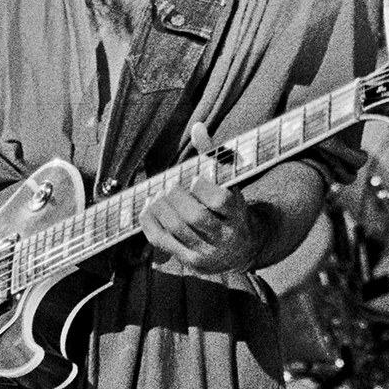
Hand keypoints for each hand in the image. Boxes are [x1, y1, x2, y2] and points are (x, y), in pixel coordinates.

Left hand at [140, 123, 264, 274]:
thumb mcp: (228, 182)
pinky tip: (151, 205)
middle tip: (172, 186)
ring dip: (161, 205)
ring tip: (161, 194)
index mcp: (238, 214)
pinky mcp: (188, 261)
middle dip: (176, 196)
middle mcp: (224, 237)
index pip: (220, 200)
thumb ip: (213, 155)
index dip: (202, 186)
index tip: (196, 178)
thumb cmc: (228, 207)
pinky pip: (160, 239)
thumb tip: (196, 126)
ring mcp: (205, 252)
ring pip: (176, 228)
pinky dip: (149, 219)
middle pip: (194, 216)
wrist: (239, 248)